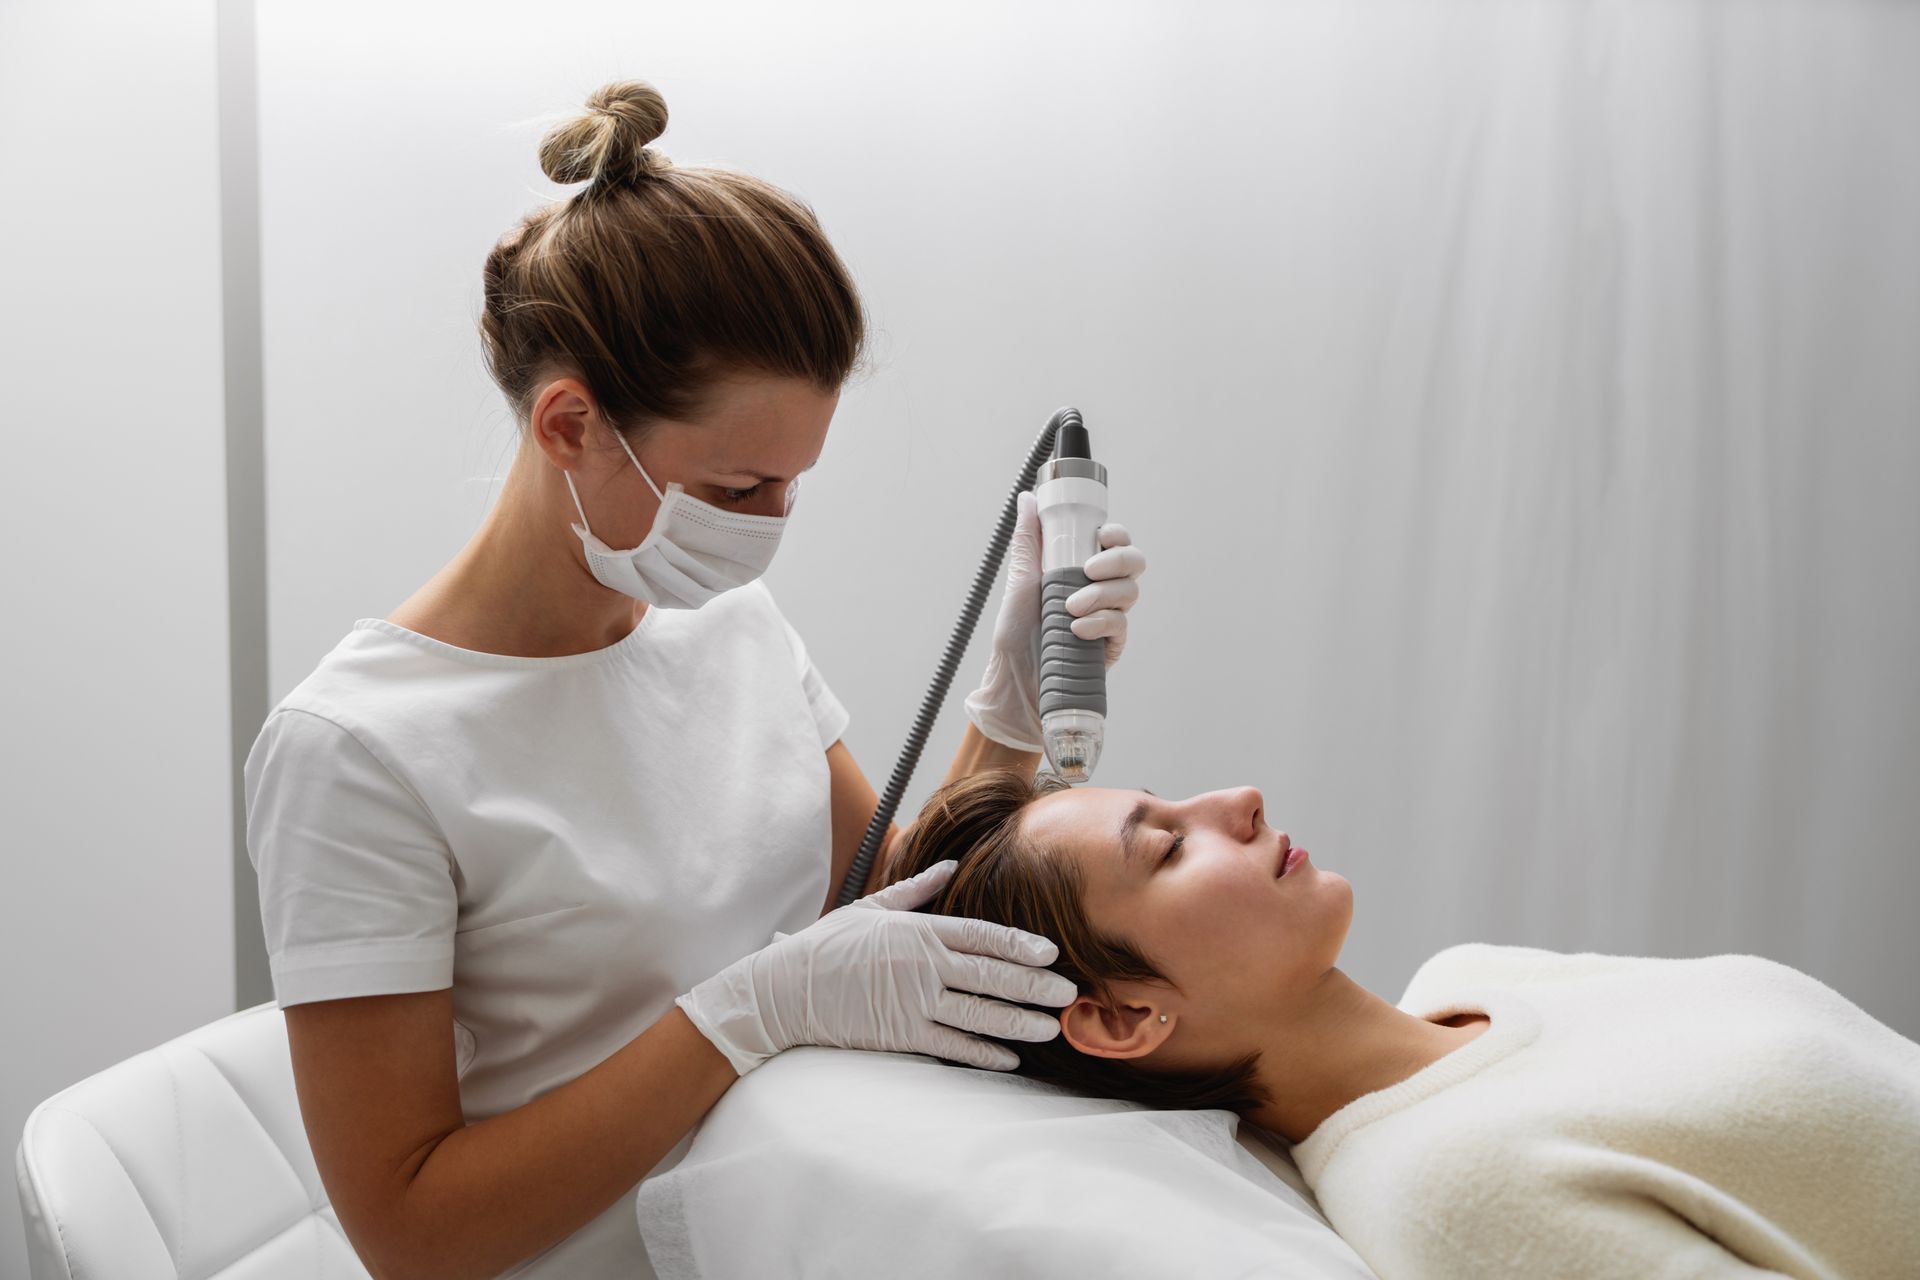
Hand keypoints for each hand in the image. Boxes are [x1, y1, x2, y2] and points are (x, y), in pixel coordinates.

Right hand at [675, 860, 1078, 1074]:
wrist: (785, 989)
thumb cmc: (827, 946)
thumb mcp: (870, 907)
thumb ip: (915, 890)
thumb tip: (948, 868)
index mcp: (918, 930)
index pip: (981, 935)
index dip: (1019, 945)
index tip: (1051, 954)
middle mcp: (922, 964)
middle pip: (991, 975)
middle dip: (1034, 985)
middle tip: (1069, 994)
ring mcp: (913, 1001)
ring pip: (979, 1013)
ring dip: (1020, 1021)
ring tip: (1051, 1027)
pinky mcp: (901, 1033)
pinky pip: (952, 1045)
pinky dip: (983, 1052)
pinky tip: (1010, 1057)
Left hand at [963, 489, 1147, 750]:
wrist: (1013, 679)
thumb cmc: (1015, 632)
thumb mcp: (1020, 580)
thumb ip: (1029, 540)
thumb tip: (1026, 499)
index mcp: (1083, 570)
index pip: (1116, 543)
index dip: (1117, 535)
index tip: (1102, 535)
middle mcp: (1101, 591)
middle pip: (1134, 563)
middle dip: (1117, 560)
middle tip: (1089, 569)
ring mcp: (1109, 618)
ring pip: (1129, 592)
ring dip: (1101, 594)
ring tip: (1070, 607)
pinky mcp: (1112, 647)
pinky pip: (1121, 626)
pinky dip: (1101, 622)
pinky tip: (1078, 628)